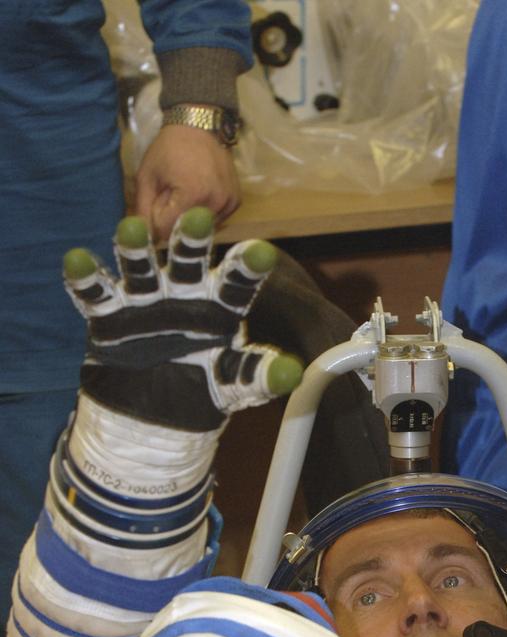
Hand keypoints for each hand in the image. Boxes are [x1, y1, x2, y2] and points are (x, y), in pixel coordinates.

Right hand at [63, 206, 302, 431]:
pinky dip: (86, 278)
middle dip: (191, 240)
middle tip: (198, 215)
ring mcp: (145, 302)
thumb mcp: (233, 386)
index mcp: (219, 307)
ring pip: (140, 269)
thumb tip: (293, 373)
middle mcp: (183, 295)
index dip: (248, 268)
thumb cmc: (202, 388)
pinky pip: (96, 294)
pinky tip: (78, 259)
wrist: (156, 416)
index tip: (263, 252)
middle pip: (187, 263)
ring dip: (135, 248)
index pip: (237, 284)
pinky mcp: (110, 316)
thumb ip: (258, 375)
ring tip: (132, 226)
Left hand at [135, 126, 240, 243]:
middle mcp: (215, 203)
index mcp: (192, 195)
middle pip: (188, 231)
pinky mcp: (236, 201)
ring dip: (191, 218)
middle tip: (172, 196)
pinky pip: (217, 219)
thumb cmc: (168, 148)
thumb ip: (143, 208)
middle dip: (176, 220)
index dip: (159, 221)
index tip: (157, 205)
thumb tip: (144, 239)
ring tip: (187, 193)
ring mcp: (229, 203)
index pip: (170, 230)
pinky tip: (201, 194)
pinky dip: (206, 212)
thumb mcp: (147, 176)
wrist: (197, 125)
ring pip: (203, 228)